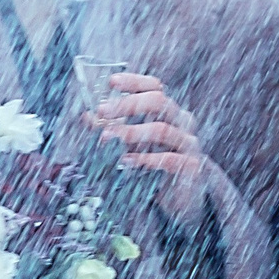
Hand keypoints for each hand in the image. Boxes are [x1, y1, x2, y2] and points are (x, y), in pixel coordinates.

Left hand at [92, 72, 208, 221]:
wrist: (185, 196)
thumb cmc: (157, 164)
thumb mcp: (133, 144)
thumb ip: (113, 129)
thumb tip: (87, 116)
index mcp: (168, 112)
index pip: (155, 87)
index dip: (134, 82)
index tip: (111, 82)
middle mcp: (181, 122)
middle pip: (159, 101)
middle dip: (128, 104)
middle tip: (102, 110)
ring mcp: (188, 143)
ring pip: (162, 129)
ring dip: (130, 131)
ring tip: (107, 136)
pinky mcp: (191, 166)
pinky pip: (169, 158)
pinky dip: (145, 159)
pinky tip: (126, 161)